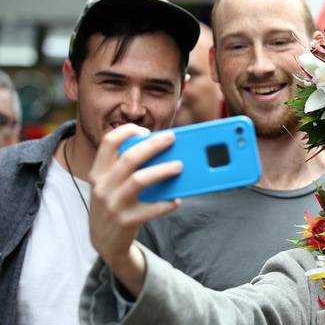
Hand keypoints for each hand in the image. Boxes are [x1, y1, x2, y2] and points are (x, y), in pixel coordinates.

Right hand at [88, 124, 182, 295]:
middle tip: (172, 138)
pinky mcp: (125, 221)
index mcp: (98, 173)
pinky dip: (166, 204)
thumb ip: (128, 169)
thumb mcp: (112, 185)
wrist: (104, 242)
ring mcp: (113, 204)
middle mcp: (103, 186)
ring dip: (162, 171)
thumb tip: (162, 151)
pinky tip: (176, 200)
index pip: (108, 143)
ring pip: (140, 180)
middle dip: (152, 145)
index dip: (127, 131)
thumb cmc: (115, 204)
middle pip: (129, 158)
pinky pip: (151, 209)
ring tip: (179, 166)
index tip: (145, 130)